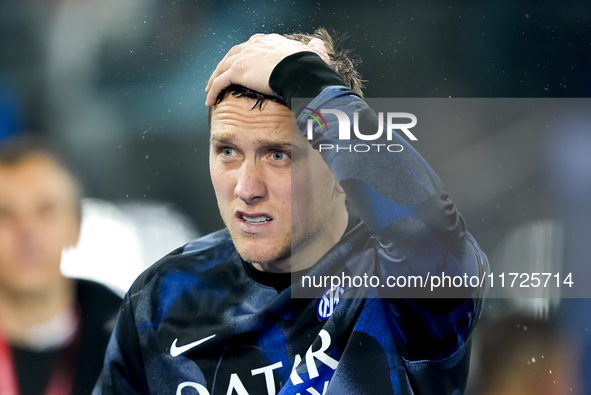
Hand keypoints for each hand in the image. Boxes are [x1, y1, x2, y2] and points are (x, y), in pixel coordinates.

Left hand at [205, 34, 329, 106]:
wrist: (299, 70)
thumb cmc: (307, 65)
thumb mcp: (310, 54)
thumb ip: (312, 50)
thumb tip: (319, 46)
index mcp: (268, 42)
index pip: (250, 47)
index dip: (243, 56)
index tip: (240, 64)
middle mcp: (253, 45)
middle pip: (232, 55)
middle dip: (224, 66)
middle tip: (219, 76)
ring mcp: (244, 57)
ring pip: (222, 68)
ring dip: (214, 79)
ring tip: (210, 90)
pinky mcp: (238, 70)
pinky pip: (220, 82)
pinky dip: (213, 91)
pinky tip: (210, 101)